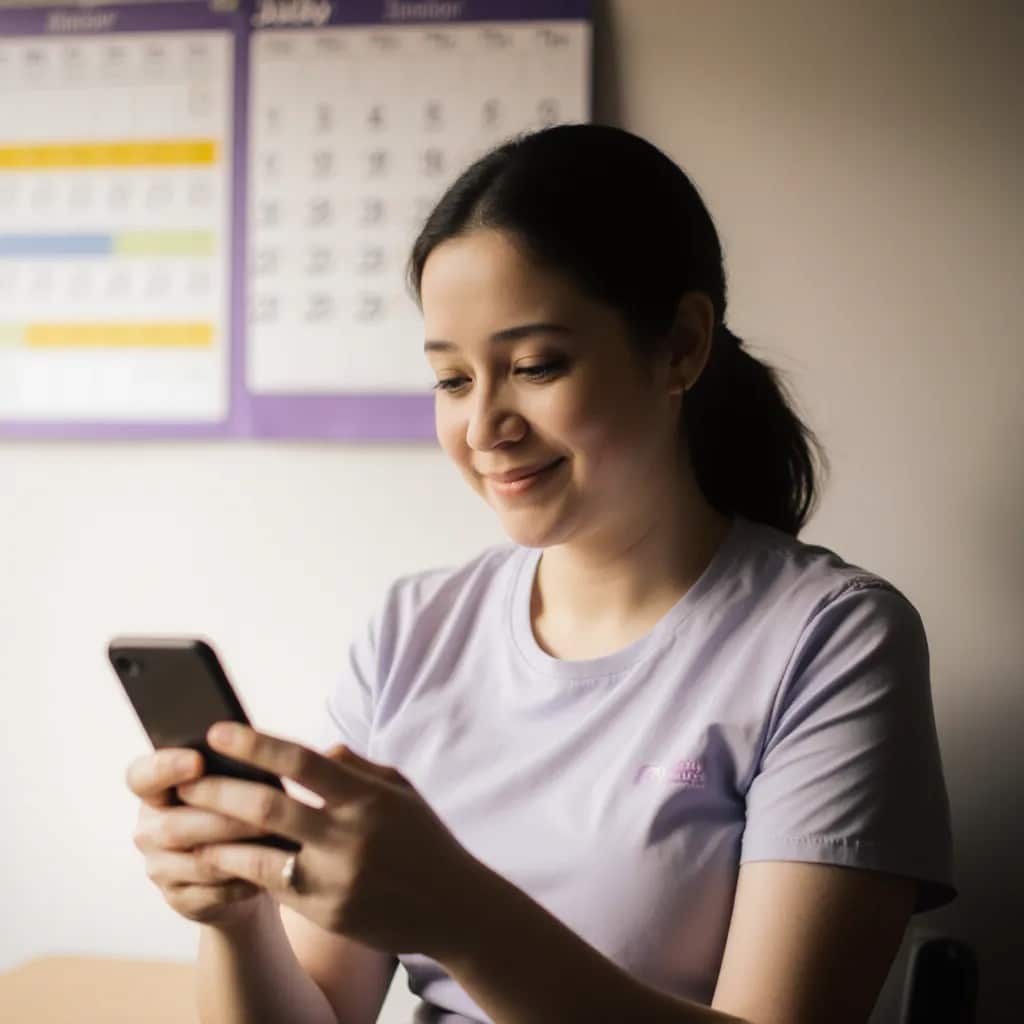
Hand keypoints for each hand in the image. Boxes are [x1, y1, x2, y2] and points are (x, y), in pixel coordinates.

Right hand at [124, 747, 276, 926]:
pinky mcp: (180, 899)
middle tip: (267, 808)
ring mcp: (160, 868)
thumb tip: (253, 745)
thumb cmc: (242, 802)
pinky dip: (244, 879)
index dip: (165, 768)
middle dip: (224, 817)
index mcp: (155, 791)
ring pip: (197, 861)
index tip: (198, 760)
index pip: (141, 777)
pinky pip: (212, 893)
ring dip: (240, 850)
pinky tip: (270, 868)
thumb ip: (236, 763)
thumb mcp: (238, 777)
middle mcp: (148, 830)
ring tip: (277, 837)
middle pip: (174, 826)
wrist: (245, 861)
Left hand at [175, 722, 486, 957]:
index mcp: (368, 797)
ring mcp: (336, 879)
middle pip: (268, 808)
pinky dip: (238, 869)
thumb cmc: (422, 838)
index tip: (219, 731)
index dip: (257, 746)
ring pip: (258, 855)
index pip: (303, 762)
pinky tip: (214, 857)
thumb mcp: (399, 791)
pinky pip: (271, 886)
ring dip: (214, 838)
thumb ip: (355, 768)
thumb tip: (315, 752)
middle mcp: (350, 836)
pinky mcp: (326, 912)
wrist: (453, 906)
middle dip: (217, 791)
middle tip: (183, 779)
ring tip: (182, 823)